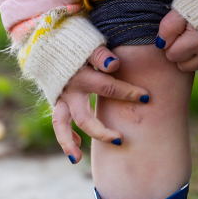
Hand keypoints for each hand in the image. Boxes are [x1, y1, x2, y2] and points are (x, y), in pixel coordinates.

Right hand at [52, 45, 149, 163]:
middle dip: (101, 131)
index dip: (127, 93)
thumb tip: (114, 65)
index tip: (145, 97)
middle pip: (84, 117)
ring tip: (76, 160)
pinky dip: (67, 135)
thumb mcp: (88, 41)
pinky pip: (59, 122)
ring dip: (68, 143)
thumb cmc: (77, 40)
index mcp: (80, 74)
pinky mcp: (57, 100)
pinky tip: (77, 147)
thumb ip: (99, 53)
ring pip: (61, 124)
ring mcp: (61, 96)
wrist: (51, 38)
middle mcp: (69, 89)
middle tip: (120, 139)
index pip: (107, 87)